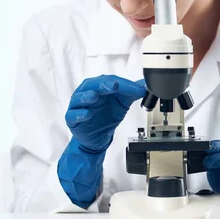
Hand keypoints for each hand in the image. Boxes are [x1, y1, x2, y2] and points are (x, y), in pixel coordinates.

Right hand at [58, 74, 145, 207]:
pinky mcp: (72, 119)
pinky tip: (86, 114)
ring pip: (79, 98)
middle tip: (114, 85)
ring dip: (86, 96)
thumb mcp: (123, 103)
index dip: (123, 84)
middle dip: (103, 85)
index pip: (110, 81)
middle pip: (92, 85)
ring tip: (94, 96)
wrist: (98, 137)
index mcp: (99, 86)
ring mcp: (78, 106)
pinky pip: (72, 115)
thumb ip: (133, 92)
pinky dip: (79, 114)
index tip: (136, 89)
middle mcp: (86, 93)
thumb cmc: (106, 116)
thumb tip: (147, 85)